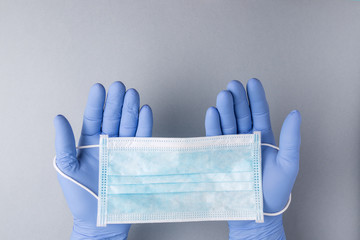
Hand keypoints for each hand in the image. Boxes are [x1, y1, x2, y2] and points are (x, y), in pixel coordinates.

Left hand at [54, 82, 152, 239]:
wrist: (100, 219)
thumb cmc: (80, 195)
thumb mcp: (66, 167)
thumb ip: (64, 142)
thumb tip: (58, 118)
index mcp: (89, 141)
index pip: (94, 117)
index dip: (97, 102)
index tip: (99, 88)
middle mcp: (108, 142)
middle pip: (113, 117)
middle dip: (116, 102)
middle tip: (119, 86)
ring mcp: (123, 149)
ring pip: (128, 125)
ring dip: (131, 109)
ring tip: (132, 94)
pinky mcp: (136, 158)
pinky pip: (142, 139)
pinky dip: (144, 125)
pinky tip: (144, 111)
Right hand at [205, 79, 300, 238]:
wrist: (257, 210)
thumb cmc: (275, 190)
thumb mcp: (288, 163)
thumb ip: (291, 138)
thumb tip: (295, 113)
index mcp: (263, 137)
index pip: (259, 112)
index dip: (255, 97)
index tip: (253, 82)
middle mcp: (247, 138)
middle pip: (241, 114)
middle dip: (237, 99)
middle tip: (233, 85)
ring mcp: (232, 146)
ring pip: (227, 123)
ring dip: (224, 109)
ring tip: (223, 96)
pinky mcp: (220, 155)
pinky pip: (215, 137)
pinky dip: (213, 125)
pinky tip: (212, 112)